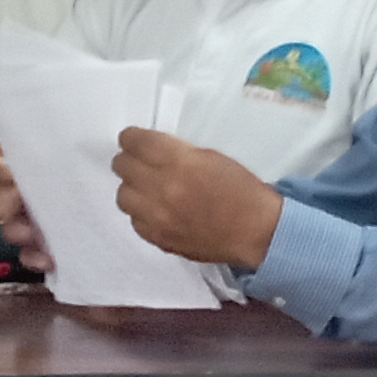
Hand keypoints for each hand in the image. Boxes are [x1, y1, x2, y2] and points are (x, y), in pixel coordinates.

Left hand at [112, 127, 283, 267]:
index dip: (132, 138)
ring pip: (122, 195)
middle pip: (122, 166)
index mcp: (178, 162)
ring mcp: (156, 216)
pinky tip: (157, 210)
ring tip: (147, 187)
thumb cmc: (241, 190)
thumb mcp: (211, 157)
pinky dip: (142, 213)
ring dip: (132, 188)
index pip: (135, 142)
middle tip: (140, 161)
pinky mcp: (158, 238)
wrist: (255, 230)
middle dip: (130, 159)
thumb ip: (177, 153)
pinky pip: (134, 220)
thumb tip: (151, 151)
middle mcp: (161, 188)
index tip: (133, 139)